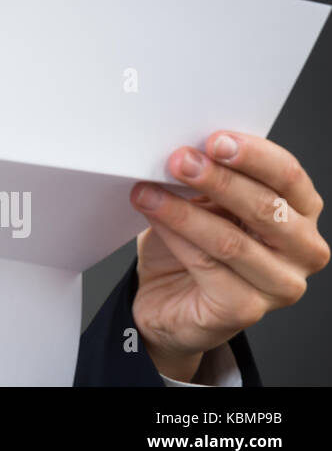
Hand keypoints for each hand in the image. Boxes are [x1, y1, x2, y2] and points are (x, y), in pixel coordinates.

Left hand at [129, 131, 328, 381]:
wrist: (169, 299)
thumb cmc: (194, 246)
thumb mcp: (206, 203)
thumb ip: (211, 180)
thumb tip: (187, 149)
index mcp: (300, 213)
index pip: (289, 177)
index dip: (254, 155)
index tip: (214, 139)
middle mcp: (302, 251)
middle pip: (266, 208)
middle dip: (218, 180)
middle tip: (179, 160)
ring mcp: (280, 285)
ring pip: (231, 240)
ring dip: (184, 211)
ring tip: (148, 190)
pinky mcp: (245, 310)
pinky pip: (207, 266)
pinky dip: (175, 237)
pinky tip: (153, 217)